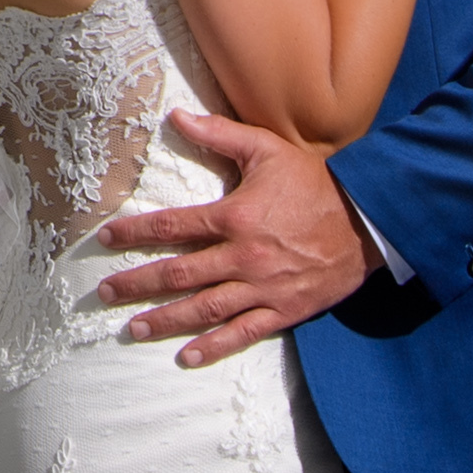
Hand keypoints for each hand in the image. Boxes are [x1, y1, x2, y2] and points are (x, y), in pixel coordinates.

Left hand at [94, 110, 371, 366]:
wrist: (368, 220)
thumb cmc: (315, 182)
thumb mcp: (268, 150)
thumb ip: (220, 135)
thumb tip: (176, 116)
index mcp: (235, 216)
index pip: (172, 227)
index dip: (134, 234)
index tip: (104, 241)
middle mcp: (243, 256)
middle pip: (178, 274)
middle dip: (137, 284)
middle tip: (105, 294)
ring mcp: (263, 287)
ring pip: (203, 309)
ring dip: (164, 320)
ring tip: (132, 328)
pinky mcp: (283, 310)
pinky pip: (242, 333)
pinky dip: (213, 346)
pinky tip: (185, 356)